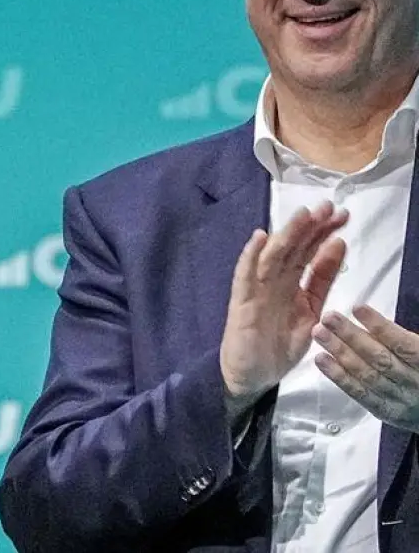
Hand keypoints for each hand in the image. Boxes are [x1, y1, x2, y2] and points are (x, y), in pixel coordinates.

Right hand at [219, 202, 348, 414]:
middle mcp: (274, 281)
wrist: (252, 376)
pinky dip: (251, 257)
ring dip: (287, 235)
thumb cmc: (278, 346)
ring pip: (273, 257)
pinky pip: (245, 276)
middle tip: (328, 207)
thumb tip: (338, 245)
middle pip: (293, 249)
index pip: (309, 252)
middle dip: (309, 228)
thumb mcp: (312, 312)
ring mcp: (256, 289)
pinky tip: (260, 238)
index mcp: (292, 283)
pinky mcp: (242, 303)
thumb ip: (322, 281)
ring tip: (303, 216)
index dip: (324, 233)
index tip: (342, 215)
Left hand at [313, 306, 418, 432]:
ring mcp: (398, 399)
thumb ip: (405, 339)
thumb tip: (376, 319)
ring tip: (319, 332)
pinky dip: (338, 376)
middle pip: (380, 358)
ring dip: (340, 352)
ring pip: (366, 374)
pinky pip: (359, 393)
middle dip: (351, 336)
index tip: (358, 308)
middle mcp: (414, 383)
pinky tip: (321, 359)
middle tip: (328, 317)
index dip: (381, 327)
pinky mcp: (384, 410)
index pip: (403, 345)